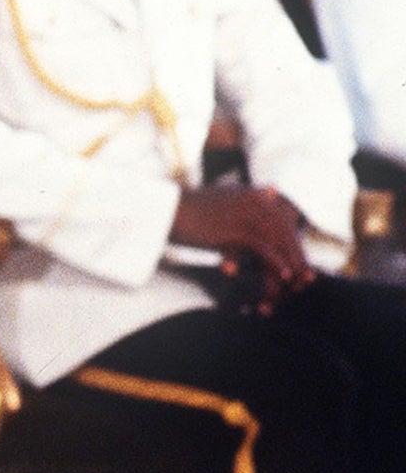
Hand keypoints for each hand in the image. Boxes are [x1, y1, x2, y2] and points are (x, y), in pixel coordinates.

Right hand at [170, 186, 312, 310]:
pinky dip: (276, 262)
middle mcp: (253, 200)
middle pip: (284, 229)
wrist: (165, 212)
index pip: (283, 218)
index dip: (293, 240)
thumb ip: (249, 197)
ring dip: (291, 262)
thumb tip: (274, 190)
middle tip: (307, 276)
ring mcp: (245, 213)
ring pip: (278, 239)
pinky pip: (263, 247)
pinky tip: (282, 276)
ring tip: (297, 281)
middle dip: (297, 254)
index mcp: (253, 194)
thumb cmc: (189, 209)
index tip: (300, 260)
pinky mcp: (234, 228)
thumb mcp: (223, 197)